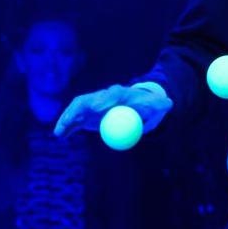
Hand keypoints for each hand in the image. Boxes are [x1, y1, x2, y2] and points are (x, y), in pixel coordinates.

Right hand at [54, 82, 171, 138]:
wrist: (135, 107)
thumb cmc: (146, 106)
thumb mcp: (155, 104)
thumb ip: (161, 104)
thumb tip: (167, 103)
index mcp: (118, 93)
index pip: (110, 95)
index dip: (104, 100)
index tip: (99, 110)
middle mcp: (102, 97)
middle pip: (87, 101)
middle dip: (78, 110)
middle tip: (73, 121)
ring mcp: (92, 105)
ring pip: (77, 110)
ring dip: (68, 119)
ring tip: (60, 131)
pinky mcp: (86, 115)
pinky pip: (76, 120)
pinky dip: (68, 126)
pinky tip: (60, 135)